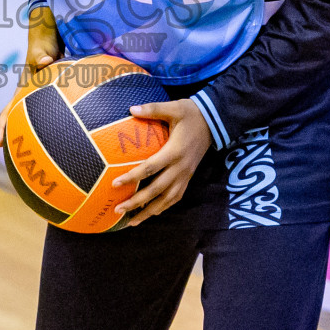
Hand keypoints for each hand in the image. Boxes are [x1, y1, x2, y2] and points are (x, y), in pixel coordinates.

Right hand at [0, 6, 62, 146]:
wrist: (53, 34)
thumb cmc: (44, 41)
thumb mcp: (40, 47)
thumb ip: (41, 54)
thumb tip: (46, 62)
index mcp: (22, 90)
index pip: (8, 111)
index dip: (1, 127)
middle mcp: (31, 96)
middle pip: (22, 121)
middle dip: (19, 138)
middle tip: (21, 157)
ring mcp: (44, 96)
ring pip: (39, 119)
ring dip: (39, 134)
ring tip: (48, 154)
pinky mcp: (57, 94)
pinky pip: (57, 111)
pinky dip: (61, 123)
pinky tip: (74, 134)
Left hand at [110, 98, 210, 226]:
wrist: (215, 121)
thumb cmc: (192, 114)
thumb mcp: (174, 108)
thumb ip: (153, 109)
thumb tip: (131, 109)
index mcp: (174, 152)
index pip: (150, 168)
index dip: (132, 177)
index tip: (115, 184)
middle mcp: (180, 168)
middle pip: (156, 190)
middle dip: (137, 202)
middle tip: (119, 210)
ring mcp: (185, 175)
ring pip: (167, 199)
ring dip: (149, 212)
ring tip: (132, 222)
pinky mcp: (188, 178)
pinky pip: (176, 197)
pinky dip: (163, 207)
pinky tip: (152, 214)